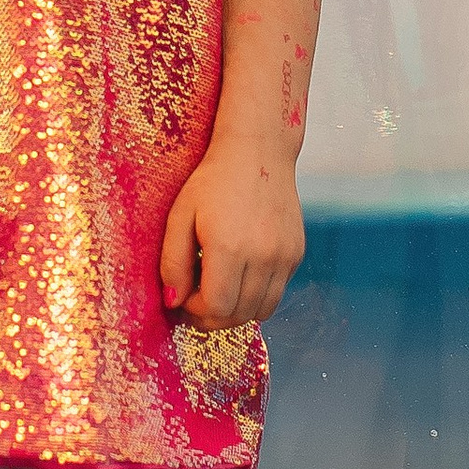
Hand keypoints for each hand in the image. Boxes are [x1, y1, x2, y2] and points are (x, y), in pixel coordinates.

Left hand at [160, 132, 305, 328]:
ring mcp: (284, 256)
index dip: (195, 312)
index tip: (183, 299)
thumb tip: (173, 302)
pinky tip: (239, 275)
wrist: (258, 151)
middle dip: (212, 317)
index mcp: (229, 247)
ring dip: (236, 312)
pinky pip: (276, 293)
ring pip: (261, 311)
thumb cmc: (213, 180)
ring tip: (218, 292)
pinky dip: (256, 296)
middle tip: (196, 302)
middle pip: (238, 316)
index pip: (215, 308)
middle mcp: (262, 256)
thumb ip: (172, 263)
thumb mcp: (180, 216)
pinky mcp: (296, 253)